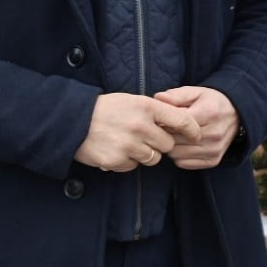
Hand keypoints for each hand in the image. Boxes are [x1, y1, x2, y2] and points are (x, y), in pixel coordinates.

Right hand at [76, 92, 200, 172]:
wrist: (72, 121)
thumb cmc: (105, 109)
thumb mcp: (132, 101)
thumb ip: (156, 111)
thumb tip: (182, 124)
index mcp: (146, 107)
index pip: (182, 120)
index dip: (192, 130)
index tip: (195, 135)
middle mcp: (140, 126)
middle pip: (168, 145)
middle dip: (160, 143)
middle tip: (145, 137)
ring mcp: (128, 145)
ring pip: (153, 158)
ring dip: (145, 153)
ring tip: (128, 142)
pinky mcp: (116, 161)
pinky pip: (134, 166)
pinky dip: (127, 161)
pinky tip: (115, 149)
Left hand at [153, 86, 238, 169]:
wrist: (237, 116)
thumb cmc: (212, 103)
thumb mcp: (196, 92)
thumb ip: (176, 95)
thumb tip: (158, 98)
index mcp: (209, 113)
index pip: (176, 123)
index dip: (164, 121)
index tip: (162, 118)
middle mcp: (214, 134)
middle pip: (174, 140)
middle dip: (165, 134)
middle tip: (166, 127)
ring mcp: (214, 149)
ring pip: (176, 154)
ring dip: (171, 146)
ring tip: (175, 136)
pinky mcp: (213, 161)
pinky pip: (183, 163)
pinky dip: (178, 156)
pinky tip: (183, 145)